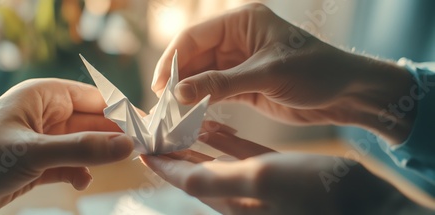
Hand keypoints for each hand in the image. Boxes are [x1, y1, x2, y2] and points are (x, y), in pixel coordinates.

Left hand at [0, 79, 133, 214]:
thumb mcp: (33, 151)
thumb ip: (81, 149)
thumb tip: (127, 146)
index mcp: (43, 96)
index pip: (93, 98)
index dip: (121, 111)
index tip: (145, 127)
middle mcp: (45, 116)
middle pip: (92, 123)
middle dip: (113, 137)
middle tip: (140, 150)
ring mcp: (43, 141)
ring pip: (83, 146)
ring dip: (97, 157)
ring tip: (117, 165)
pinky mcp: (38, 165)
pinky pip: (70, 165)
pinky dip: (78, 173)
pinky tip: (80, 181)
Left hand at [141, 126, 426, 214]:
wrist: (366, 204)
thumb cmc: (318, 194)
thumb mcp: (263, 180)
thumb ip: (219, 178)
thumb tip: (181, 176)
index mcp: (234, 202)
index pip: (187, 181)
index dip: (162, 165)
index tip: (141, 147)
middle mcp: (240, 197)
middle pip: (195, 173)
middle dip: (172, 153)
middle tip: (153, 133)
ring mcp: (257, 185)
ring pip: (215, 163)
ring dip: (194, 146)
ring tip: (175, 126)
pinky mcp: (274, 174)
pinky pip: (238, 157)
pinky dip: (222, 142)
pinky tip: (210, 127)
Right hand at [151, 3, 414, 143]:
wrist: (348, 94)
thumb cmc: (316, 72)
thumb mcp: (268, 74)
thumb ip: (222, 83)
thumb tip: (179, 93)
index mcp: (241, 22)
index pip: (194, 37)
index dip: (172, 60)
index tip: (159, 87)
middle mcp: (236, 40)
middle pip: (194, 57)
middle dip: (177, 79)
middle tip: (162, 105)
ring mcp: (238, 64)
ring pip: (201, 76)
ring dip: (187, 93)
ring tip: (171, 114)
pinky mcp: (244, 85)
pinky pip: (214, 92)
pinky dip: (202, 103)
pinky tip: (190, 115)